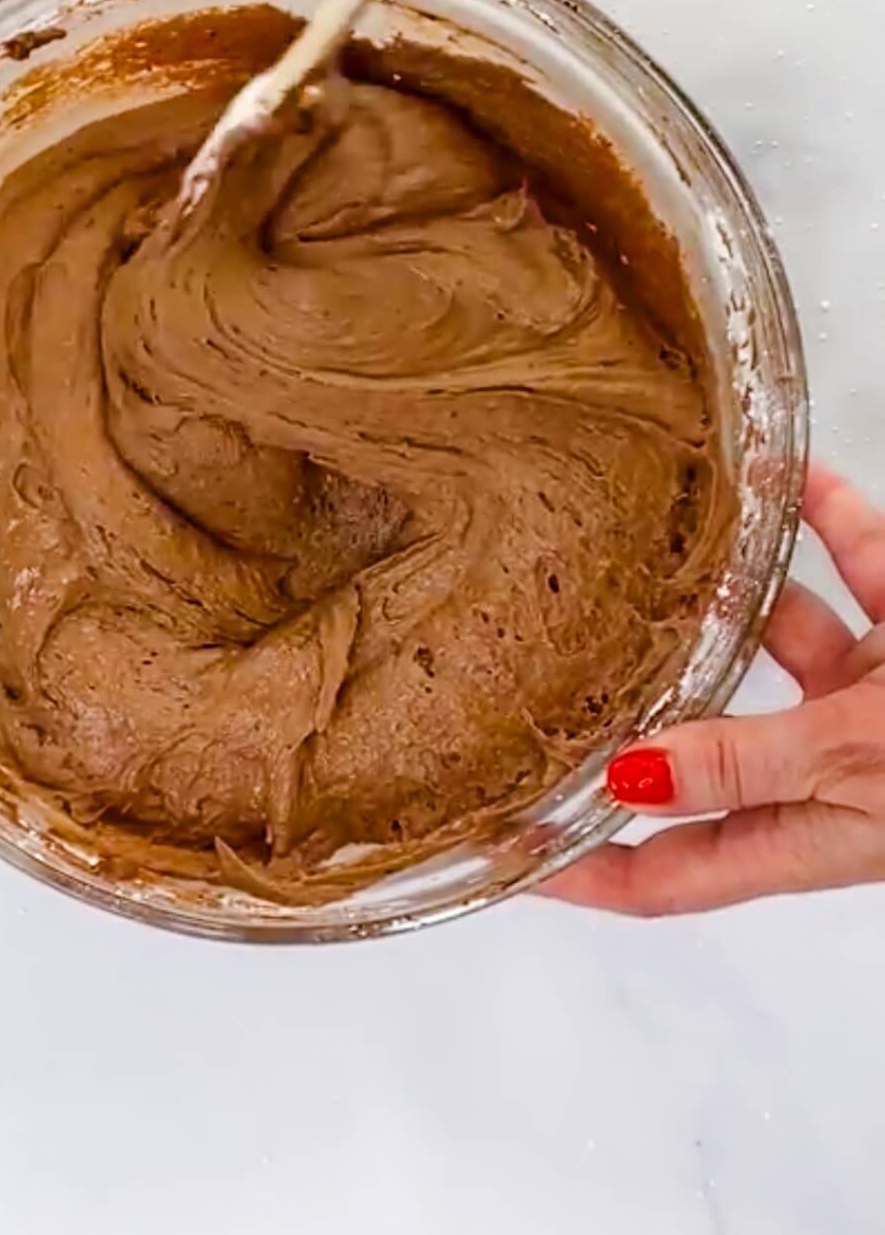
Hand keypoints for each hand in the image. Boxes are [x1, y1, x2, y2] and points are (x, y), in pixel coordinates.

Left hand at [542, 464, 884, 914]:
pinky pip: (862, 566)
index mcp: (817, 832)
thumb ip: (748, 760)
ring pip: (783, 636)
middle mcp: (837, 767)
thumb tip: (628, 779)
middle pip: (713, 743)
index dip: (589, 871)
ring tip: (663, 542)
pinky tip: (786, 477)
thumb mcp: (864, 762)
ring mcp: (876, 697)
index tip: (504, 850)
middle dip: (645, 700)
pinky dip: (828, 522)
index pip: (674, 873)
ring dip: (738, 587)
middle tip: (552, 655)